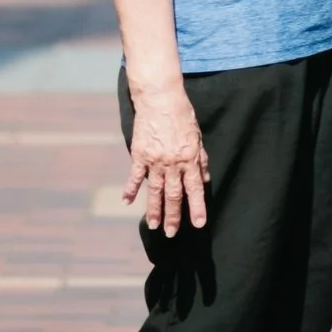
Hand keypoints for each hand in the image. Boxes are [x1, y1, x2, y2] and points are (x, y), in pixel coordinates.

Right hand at [123, 83, 209, 234]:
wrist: (160, 98)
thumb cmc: (182, 114)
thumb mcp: (197, 136)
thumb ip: (201, 159)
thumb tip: (205, 179)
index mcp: (190, 158)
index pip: (195, 189)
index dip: (197, 208)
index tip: (198, 225)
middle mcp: (173, 163)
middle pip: (174, 195)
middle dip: (174, 216)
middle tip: (171, 234)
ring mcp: (155, 160)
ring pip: (155, 191)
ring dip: (155, 210)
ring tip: (154, 226)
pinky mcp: (140, 155)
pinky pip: (135, 177)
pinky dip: (130, 190)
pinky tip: (127, 202)